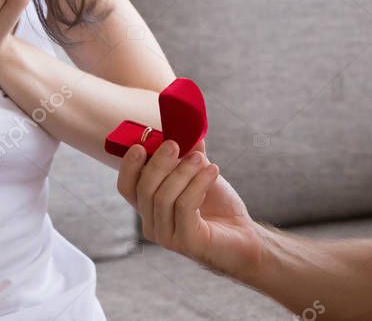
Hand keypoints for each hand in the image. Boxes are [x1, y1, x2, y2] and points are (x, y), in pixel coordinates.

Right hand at [117, 139, 264, 280]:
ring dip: (183, 172)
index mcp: (150, 206)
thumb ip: (188, 154)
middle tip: (175, 144)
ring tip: (201, 159)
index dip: (129, 165)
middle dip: (159, 163)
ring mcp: (167, 236)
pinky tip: (213, 171)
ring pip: (164, 197)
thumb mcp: (199, 174)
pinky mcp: (186, 242)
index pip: (127, 187)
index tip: (142, 145)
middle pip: (144, 190)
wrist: (244, 235)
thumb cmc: (219, 206)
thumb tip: (186, 129)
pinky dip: (198, 184)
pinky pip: (184, 206)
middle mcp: (152, 224)